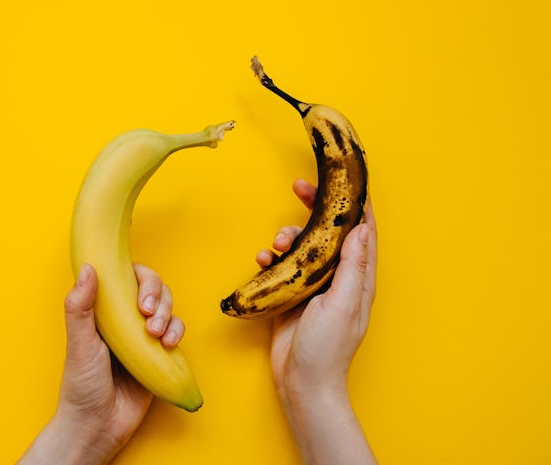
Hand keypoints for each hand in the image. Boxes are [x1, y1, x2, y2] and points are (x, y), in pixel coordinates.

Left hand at [17, 263, 184, 464]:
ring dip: (168, 314)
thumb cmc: (81, 386)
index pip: (128, 277)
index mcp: (104, 310)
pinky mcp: (160, 353)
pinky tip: (168, 344)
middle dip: (158, 297)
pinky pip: (177, 331)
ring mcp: (144, 335)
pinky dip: (177, 331)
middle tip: (148, 315)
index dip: (141, 278)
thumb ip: (80, 307)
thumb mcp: (79, 344)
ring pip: (168, 307)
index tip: (139, 297)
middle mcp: (125, 318)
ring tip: (157, 335)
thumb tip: (87, 267)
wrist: (98, 426)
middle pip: (154, 288)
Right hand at [257, 179, 377, 464]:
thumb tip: (361, 228)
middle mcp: (337, 276)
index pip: (361, 231)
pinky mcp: (290, 292)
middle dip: (314, 208)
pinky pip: (280, 265)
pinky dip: (270, 258)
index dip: (353, 204)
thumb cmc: (327, 348)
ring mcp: (313, 284)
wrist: (302, 382)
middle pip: (328, 232)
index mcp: (357, 277)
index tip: (342, 180)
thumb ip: (352, 267)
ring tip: (276, 243)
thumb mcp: (342, 304)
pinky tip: (262, 260)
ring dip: (288, 237)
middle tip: (299, 188)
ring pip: (301, 245)